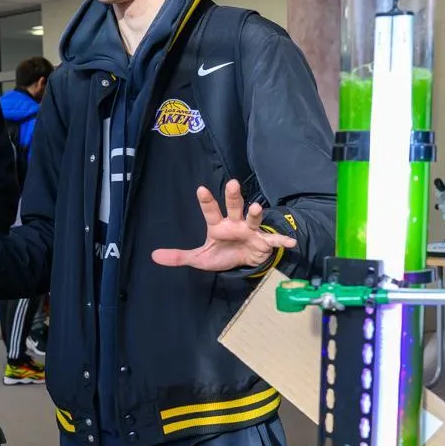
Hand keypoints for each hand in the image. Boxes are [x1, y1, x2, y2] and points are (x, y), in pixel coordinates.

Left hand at [151, 180, 296, 272]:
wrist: (244, 262)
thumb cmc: (222, 253)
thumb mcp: (199, 258)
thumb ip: (179, 256)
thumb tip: (154, 256)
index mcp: (218, 225)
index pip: (210, 211)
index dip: (206, 201)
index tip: (200, 188)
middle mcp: (234, 223)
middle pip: (233, 206)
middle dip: (233, 195)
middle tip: (232, 183)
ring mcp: (250, 231)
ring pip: (253, 218)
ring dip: (256, 213)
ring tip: (256, 207)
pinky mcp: (263, 242)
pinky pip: (273, 240)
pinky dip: (282, 240)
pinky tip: (290, 241)